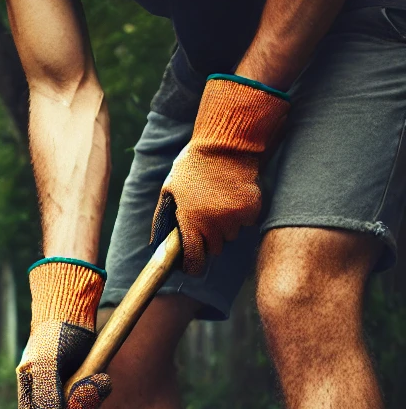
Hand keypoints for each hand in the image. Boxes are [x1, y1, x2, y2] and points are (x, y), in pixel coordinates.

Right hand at [17, 258, 110, 408]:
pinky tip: (103, 377)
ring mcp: (65, 389)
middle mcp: (46, 395)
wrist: (71, 307)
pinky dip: (101, 390)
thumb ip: (47, 398)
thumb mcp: (47, 365)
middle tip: (92, 386)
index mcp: (30, 394)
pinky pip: (94, 398)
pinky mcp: (82, 381)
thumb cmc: (53, 333)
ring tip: (100, 379)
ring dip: (94, 397)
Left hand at [151, 75, 289, 274]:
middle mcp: (214, 224)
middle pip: (214, 249)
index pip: (195, 261)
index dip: (192, 266)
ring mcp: (235, 217)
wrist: (225, 143)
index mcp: (191, 222)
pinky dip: (240, 215)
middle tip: (205, 221)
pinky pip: (246, 223)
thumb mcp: (169, 191)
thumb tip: (157, 244)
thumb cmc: (192, 166)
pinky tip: (232, 197)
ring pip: (231, 236)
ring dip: (225, 227)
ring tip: (218, 204)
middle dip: (208, 241)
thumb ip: (163, 219)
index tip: (191, 264)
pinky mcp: (252, 209)